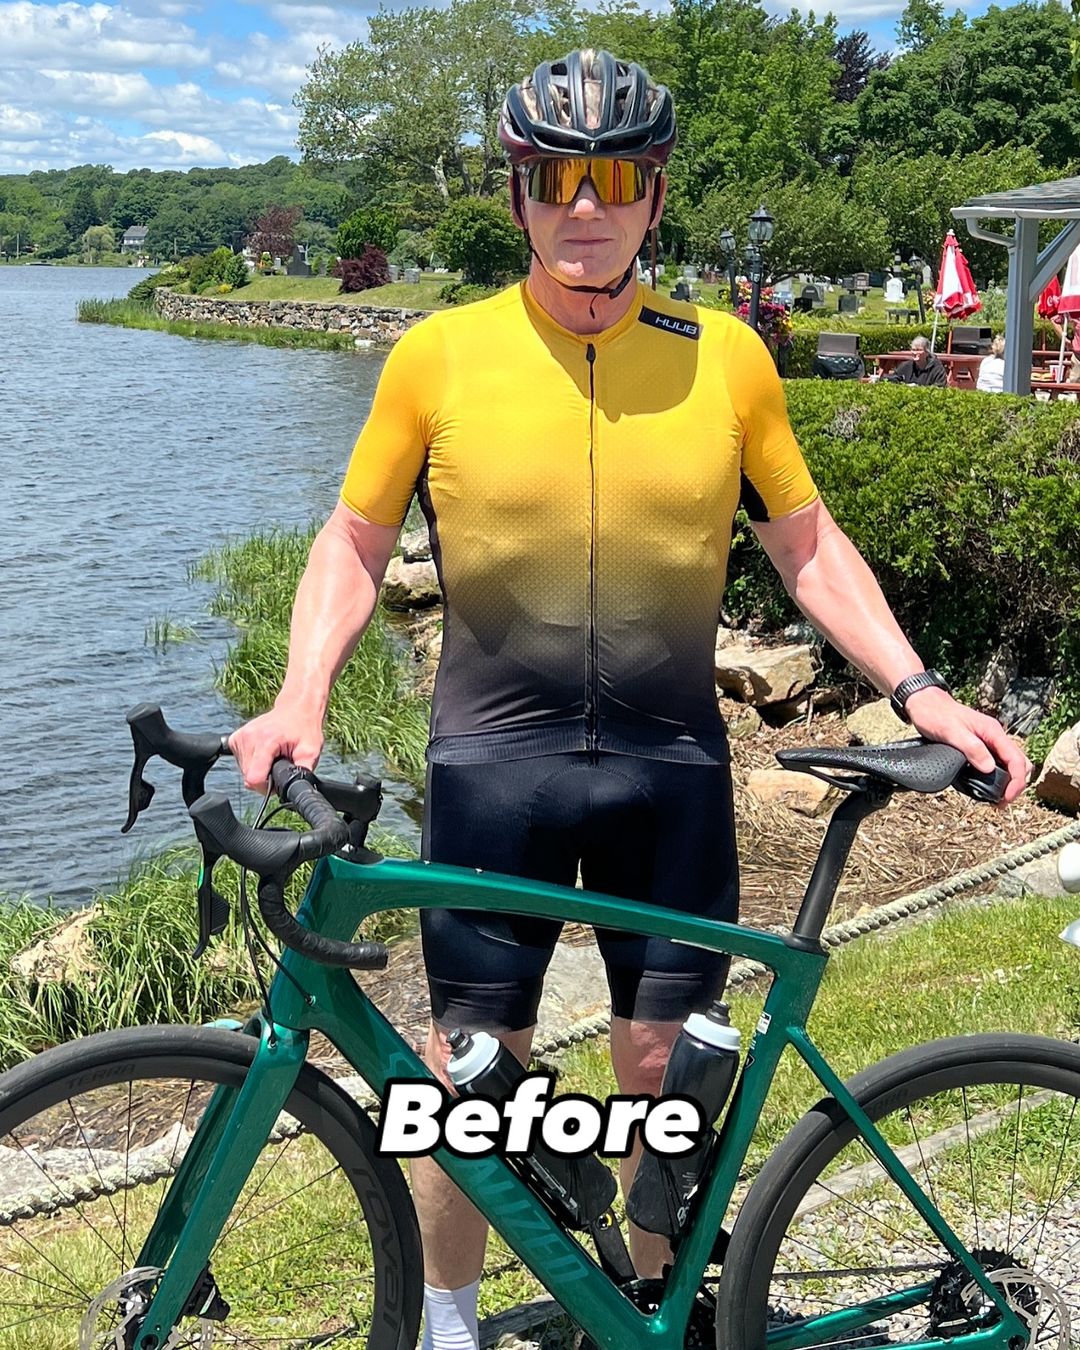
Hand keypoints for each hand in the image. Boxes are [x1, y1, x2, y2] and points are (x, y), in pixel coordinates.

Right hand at [229, 701, 324, 792]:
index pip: (254, 778)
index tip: (278, 778)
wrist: (297, 709)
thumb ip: (301, 773)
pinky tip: (265, 753)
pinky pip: (240, 762)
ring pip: (244, 771)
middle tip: (280, 763)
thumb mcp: (311, 752)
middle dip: (265, 777)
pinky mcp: (235, 738)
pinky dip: (253, 762)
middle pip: (249, 777)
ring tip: (274, 756)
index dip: (267, 786)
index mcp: (266, 740)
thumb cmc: (305, 729)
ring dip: (259, 769)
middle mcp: (249, 737)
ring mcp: (240, 736)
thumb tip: (297, 789)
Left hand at [904, 687, 1031, 804]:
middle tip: (1001, 802)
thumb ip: (972, 748)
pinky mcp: (979, 746)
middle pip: (1018, 763)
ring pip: (1008, 763)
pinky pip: (995, 762)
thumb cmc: (936, 714)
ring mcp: (988, 741)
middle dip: (1015, 784)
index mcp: (993, 732)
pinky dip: (995, 776)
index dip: (1016, 781)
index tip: (1006, 798)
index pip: (1016, 759)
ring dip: (1007, 781)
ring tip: (995, 799)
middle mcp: (994, 736)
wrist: (924, 703)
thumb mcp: (951, 732)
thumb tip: (989, 768)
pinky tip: (986, 786)